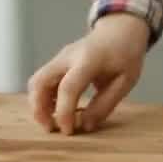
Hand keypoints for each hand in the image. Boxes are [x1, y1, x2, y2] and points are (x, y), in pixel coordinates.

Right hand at [26, 13, 150, 133]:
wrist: (120, 30)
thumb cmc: (126, 55)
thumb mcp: (125, 81)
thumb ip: (105, 104)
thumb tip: (86, 126)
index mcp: (89, 60)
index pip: (68, 87)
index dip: (64, 112)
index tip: (68, 131)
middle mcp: (68, 57)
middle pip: (40, 81)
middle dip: (39, 109)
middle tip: (51, 129)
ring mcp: (60, 58)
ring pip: (36, 81)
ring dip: (38, 104)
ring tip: (52, 122)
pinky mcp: (57, 62)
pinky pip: (42, 80)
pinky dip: (43, 97)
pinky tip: (55, 109)